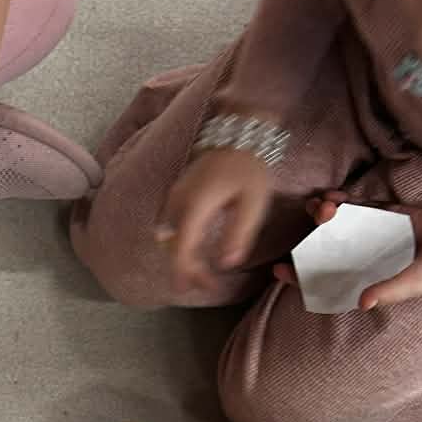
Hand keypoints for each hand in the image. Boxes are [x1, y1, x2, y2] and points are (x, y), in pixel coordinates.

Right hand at [158, 145, 273, 292]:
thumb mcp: (252, 204)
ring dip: (181, 256)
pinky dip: (178, 242)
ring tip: (198, 272)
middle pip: (172, 246)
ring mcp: (174, 196)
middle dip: (185, 269)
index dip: (188, 273)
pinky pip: (169, 225)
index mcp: (194, 207)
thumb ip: (239, 235)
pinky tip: (192, 250)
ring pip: (169, 237)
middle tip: (203, 286)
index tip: (198, 289)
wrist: (237, 131)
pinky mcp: (177, 193)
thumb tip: (227, 264)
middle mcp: (177, 203)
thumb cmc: (248, 166)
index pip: (182, 250)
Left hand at [274, 193, 421, 308]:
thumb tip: (362, 302)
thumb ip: (388, 289)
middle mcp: (363, 257)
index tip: (279, 270)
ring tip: (319, 204)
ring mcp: (370, 234)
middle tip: (309, 221)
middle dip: (310, 237)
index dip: (301, 277)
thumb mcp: (413, 282)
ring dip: (324, 215)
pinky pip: (357, 207)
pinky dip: (343, 201)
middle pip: (325, 249)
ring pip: (337, 225)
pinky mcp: (383, 215)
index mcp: (364, 278)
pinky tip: (332, 195)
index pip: (325, 280)